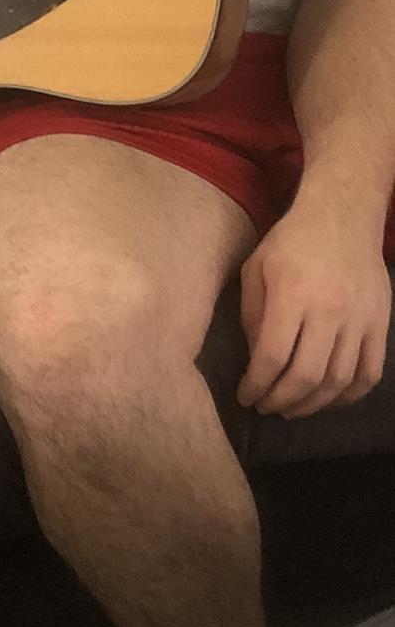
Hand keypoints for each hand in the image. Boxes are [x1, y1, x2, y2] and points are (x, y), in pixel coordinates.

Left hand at [237, 197, 390, 418]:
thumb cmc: (290, 242)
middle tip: (266, 408)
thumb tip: (256, 359)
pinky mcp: (381, 324)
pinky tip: (330, 400)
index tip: (245, 396)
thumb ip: (253, 315)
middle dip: (282, 400)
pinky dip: (350, 395)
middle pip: (306, 375)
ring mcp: (360, 320)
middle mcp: (329, 312)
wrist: (342, 218)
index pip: (273, 356)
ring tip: (292, 408)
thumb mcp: (256, 269)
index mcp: (292, 296)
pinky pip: (370, 372)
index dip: (257, 384)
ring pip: (339, 380)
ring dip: (314, 404)